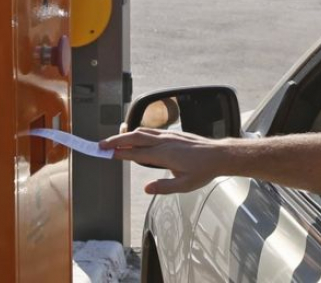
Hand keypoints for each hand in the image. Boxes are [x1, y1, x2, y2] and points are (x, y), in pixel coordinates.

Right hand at [99, 128, 228, 194]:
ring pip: (142, 132)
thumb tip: (147, 188)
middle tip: (100, 145)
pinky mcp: (173, 134)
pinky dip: (138, 132)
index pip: (136, 153)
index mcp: (165, 154)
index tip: (106, 153)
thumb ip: (165, 187)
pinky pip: (151, 131)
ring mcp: (168, 136)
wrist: (219, 154)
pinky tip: (134, 136)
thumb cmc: (204, 170)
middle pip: (135, 138)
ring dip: (125, 135)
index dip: (120, 153)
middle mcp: (164, 142)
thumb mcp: (185, 185)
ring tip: (112, 140)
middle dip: (116, 141)